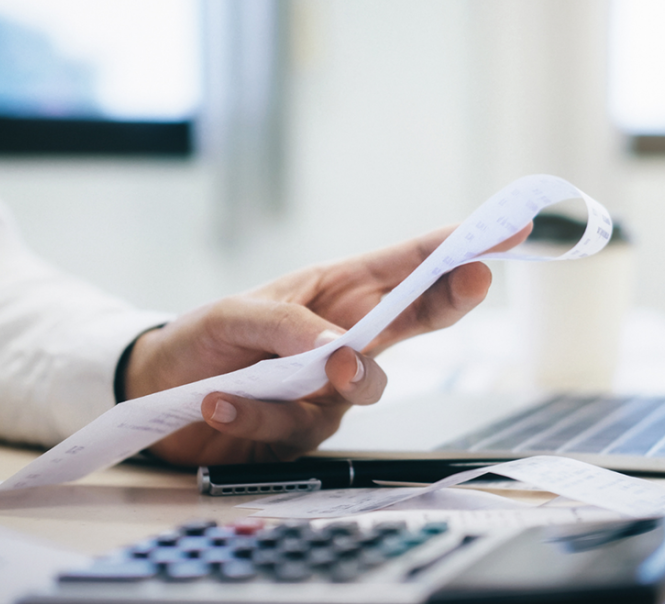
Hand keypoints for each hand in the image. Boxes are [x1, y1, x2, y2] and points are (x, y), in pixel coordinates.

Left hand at [123, 223, 530, 465]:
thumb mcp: (234, 313)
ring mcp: (329, 388)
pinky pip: (295, 428)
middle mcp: (344, 337)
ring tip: (304, 370)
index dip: (459, 249)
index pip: (409, 267)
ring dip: (343, 376)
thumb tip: (338, 350)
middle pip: (416, 320)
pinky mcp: (304, 432)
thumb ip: (287, 324)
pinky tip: (218, 402)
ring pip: (365, 385)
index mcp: (336, 292)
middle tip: (475, 277)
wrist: (157, 395)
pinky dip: (255, 415)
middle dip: (450, 298)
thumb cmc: (202, 339)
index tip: (506, 231)